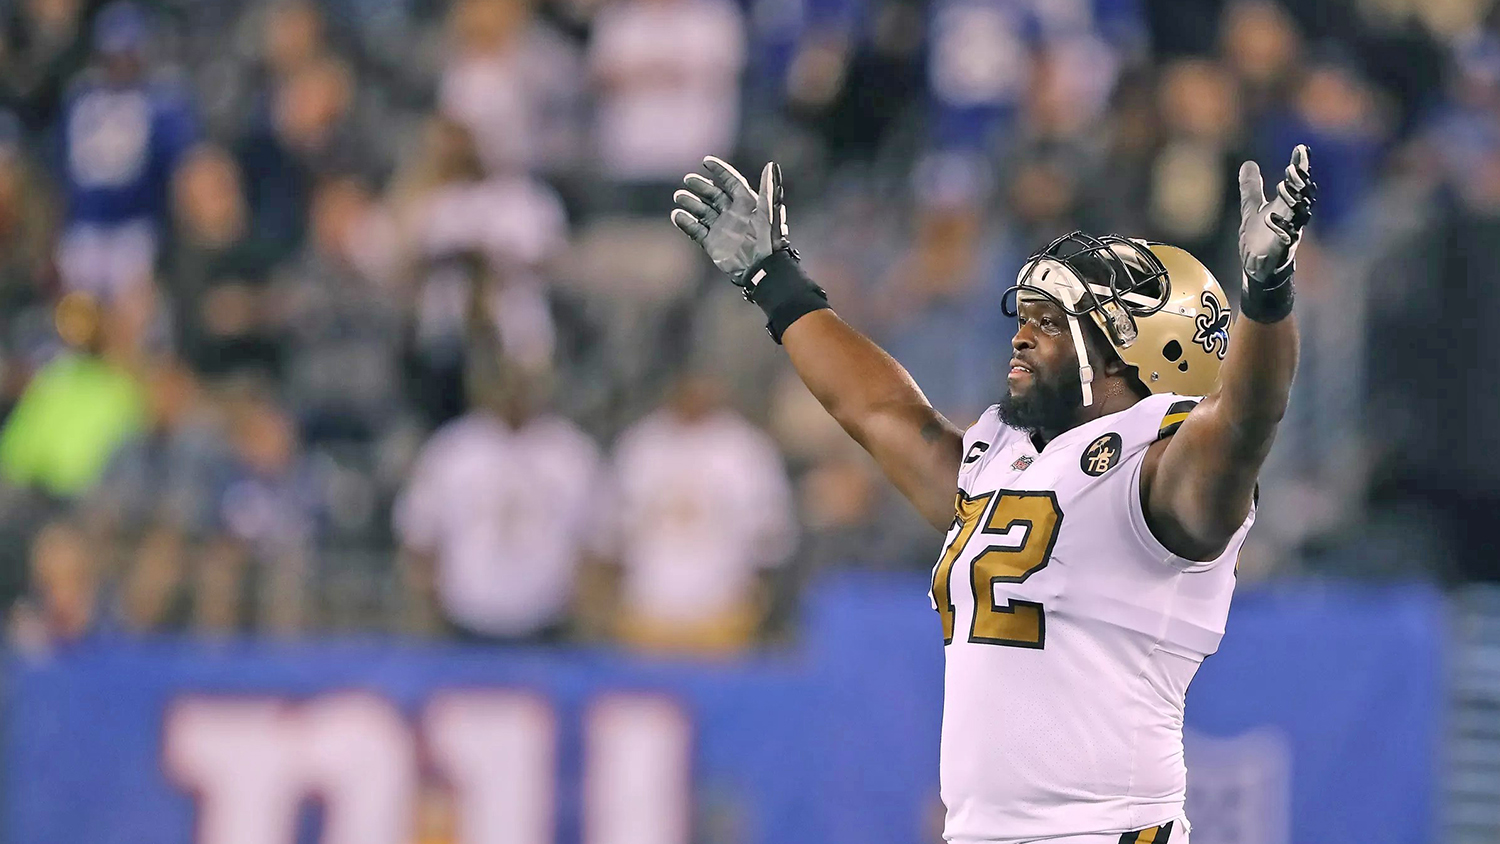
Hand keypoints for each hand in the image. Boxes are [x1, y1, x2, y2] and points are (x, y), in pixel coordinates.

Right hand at [670, 157, 826, 342]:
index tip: (706, 161)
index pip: (731, 182)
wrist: (761, 268)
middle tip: (688, 180)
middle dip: (700, 186)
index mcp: (747, 203)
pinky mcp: (712, 243)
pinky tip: (677, 215)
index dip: (720, 171)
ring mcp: (722, 228)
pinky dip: (686, 223)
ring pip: (702, 211)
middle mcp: (733, 214)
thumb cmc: (769, 239)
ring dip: (690, 202)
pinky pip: (696, 230)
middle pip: (713, 194)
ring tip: (679, 197)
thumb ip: (770, 188)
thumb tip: (771, 165)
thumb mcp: (770, 211)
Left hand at [1236, 144, 1315, 322]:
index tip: (1300, 148)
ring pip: (1299, 214)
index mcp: (1287, 205)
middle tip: (1293, 167)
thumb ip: (1251, 187)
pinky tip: (1272, 217)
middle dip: (1299, 182)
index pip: (1297, 183)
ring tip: (1284, 186)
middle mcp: (1293, 217)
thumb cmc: (1259, 237)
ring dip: (1293, 200)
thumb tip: (1248, 163)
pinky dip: (1281, 227)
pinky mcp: (1282, 249)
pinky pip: (1286, 236)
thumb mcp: (1252, 208)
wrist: (1257, 267)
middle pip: (1303, 196)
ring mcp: (1290, 232)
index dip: (1300, 167)